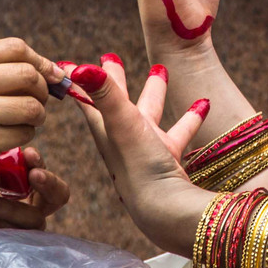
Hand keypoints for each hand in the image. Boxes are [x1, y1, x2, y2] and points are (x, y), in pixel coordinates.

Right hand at [0, 38, 61, 206]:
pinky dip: (25, 136)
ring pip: (31, 106)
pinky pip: (24, 133)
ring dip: (37, 116)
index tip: (51, 75)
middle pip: (28, 74)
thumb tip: (54, 71)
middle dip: (42, 89)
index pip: (15, 47)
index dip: (40, 61)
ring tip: (23, 121)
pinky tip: (8, 137)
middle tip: (37, 102)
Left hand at [0, 147, 70, 229]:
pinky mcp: (10, 243)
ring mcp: (20, 225)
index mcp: (19, 181)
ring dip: (12, 207)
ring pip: (34, 218)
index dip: (40, 163)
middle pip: (57, 196)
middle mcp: (26, 202)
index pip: (41, 171)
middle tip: (33, 175)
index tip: (29, 154)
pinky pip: (15, 234)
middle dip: (49, 184)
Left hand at [67, 60, 213, 253]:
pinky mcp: (168, 159)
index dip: (76, 80)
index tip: (63, 62)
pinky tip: (203, 104)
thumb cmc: (139, 168)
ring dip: (154, 93)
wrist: (166, 211)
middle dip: (115, 80)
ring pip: (148, 114)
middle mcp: (123, 138)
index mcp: (106, 128)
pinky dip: (189, 118)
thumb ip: (106, 95)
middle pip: (116, 102)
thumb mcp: (123, 124)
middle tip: (111, 56)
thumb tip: (79, 67)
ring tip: (161, 70)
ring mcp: (146, 149)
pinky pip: (179, 132)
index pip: (87, 98)